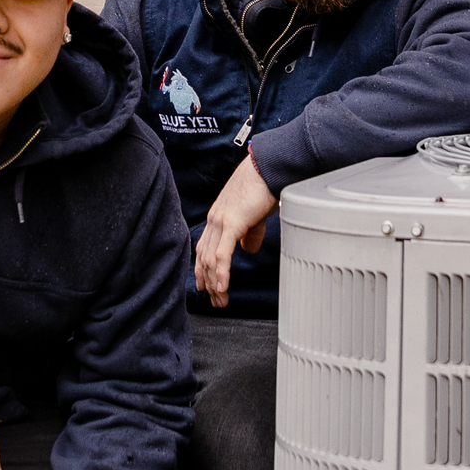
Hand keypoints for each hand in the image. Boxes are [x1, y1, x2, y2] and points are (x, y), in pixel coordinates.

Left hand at [194, 153, 276, 308]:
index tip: (206, 287)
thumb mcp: (253, 215)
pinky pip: (222, 253)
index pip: (204, 249)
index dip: (202, 270)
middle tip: (216, 301)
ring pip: (210, 260)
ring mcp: (221, 222)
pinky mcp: (232, 223)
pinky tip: (223, 286)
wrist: (266, 168)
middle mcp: (214, 220)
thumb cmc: (261, 186)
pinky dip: (221, 272)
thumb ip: (249, 233)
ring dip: (215, 283)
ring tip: (221, 299)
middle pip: (203, 258)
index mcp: (217, 217)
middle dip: (208, 283)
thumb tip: (247, 248)